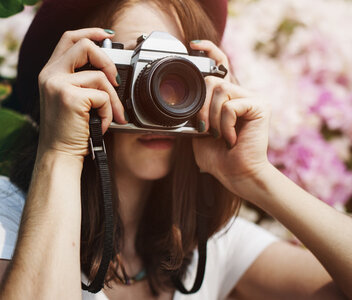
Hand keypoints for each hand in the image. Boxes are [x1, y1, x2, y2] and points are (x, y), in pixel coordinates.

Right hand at [37, 28, 126, 159]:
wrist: (58, 155)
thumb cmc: (67, 132)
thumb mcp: (69, 99)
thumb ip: (81, 80)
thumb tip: (109, 70)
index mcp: (49, 73)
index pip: (69, 38)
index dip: (90, 32)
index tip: (107, 35)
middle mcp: (50, 75)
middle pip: (84, 46)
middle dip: (107, 60)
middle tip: (116, 80)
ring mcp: (58, 84)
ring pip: (100, 77)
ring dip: (112, 100)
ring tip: (107, 117)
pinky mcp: (70, 97)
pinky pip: (103, 96)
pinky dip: (108, 113)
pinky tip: (99, 124)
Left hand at [190, 40, 271, 201]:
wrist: (236, 175)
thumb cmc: (219, 158)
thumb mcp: (199, 132)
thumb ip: (195, 113)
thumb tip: (184, 99)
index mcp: (227, 98)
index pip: (220, 65)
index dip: (209, 50)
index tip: (193, 45)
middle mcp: (241, 93)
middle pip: (212, 80)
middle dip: (201, 106)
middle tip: (204, 129)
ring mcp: (252, 98)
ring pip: (220, 91)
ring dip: (212, 117)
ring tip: (220, 136)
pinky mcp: (260, 106)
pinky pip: (231, 105)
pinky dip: (225, 125)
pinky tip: (231, 139)